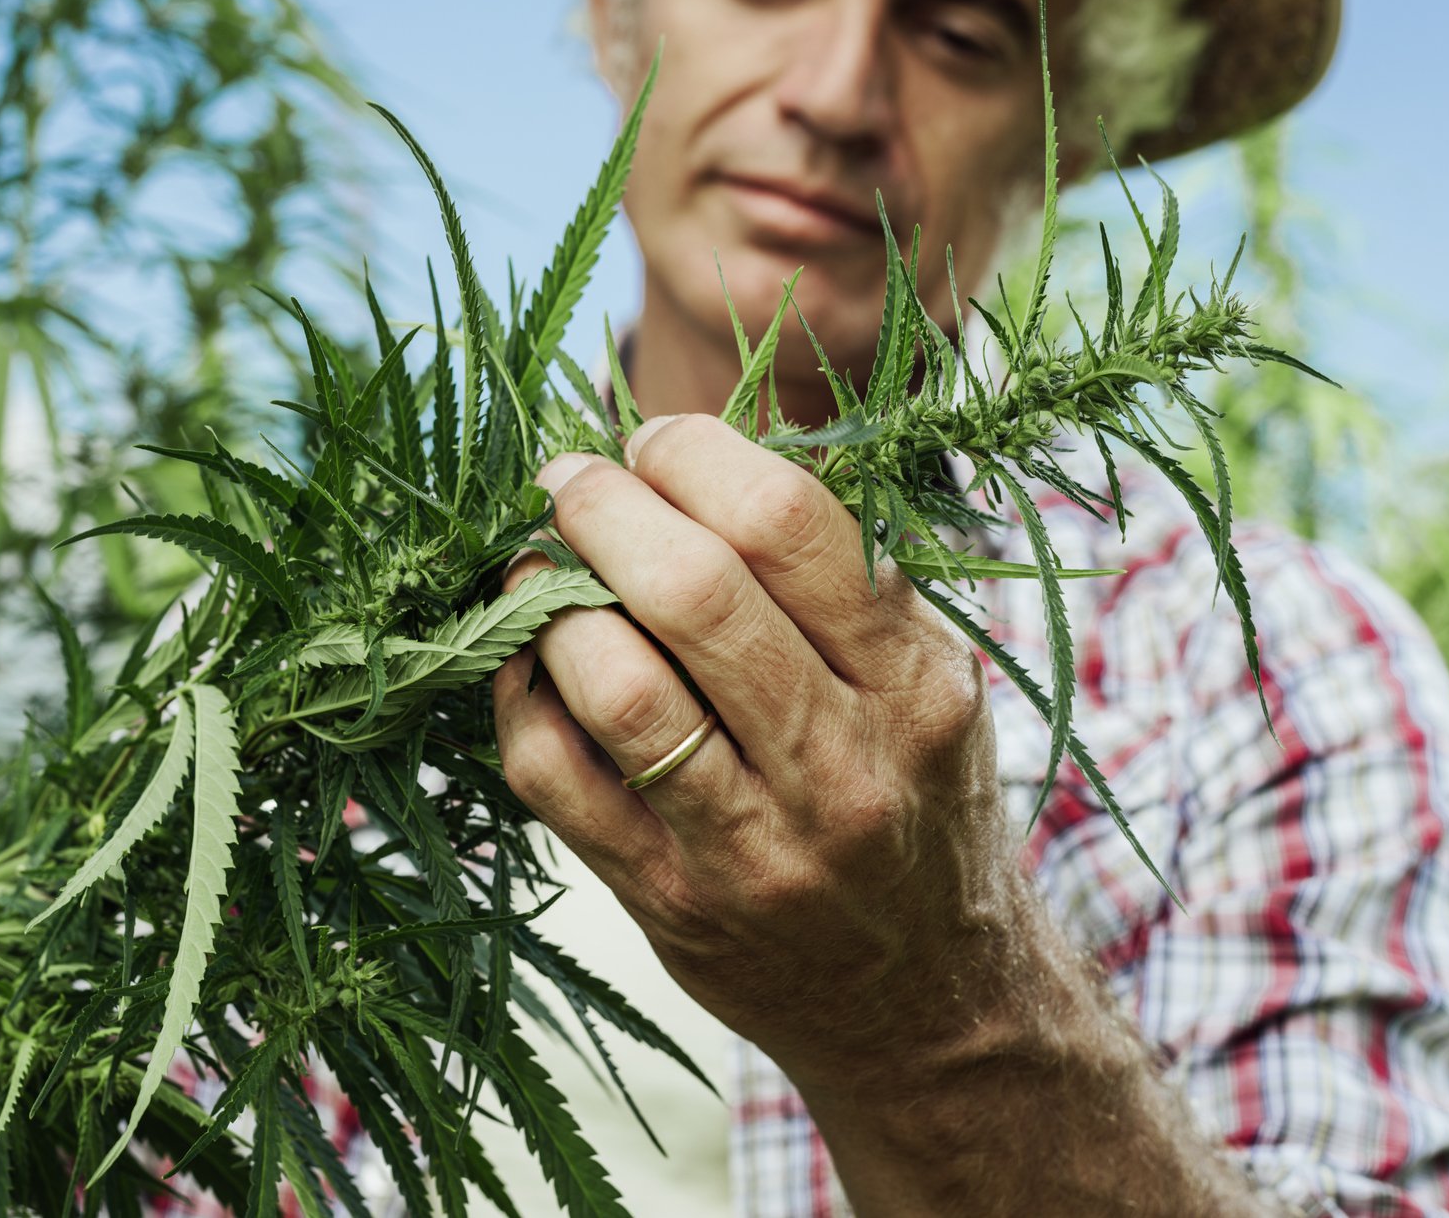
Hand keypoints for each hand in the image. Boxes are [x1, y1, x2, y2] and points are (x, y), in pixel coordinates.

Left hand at [493, 414, 1024, 1094]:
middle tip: (567, 481)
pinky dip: (517, 697)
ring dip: (548, 601)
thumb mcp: (927, 683)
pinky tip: (525, 663)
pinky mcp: (670, 903)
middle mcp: (841, 763)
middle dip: (602, 507)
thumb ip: (839, 577)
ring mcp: (752, 846)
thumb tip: (694, 453)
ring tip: (535, 568)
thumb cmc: (916, 806)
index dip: (690, 453)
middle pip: (692, 590)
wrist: (931, 1006)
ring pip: (614, 684)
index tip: (651, 442)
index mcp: (913, 682)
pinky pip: (554, 777)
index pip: (785, 521)